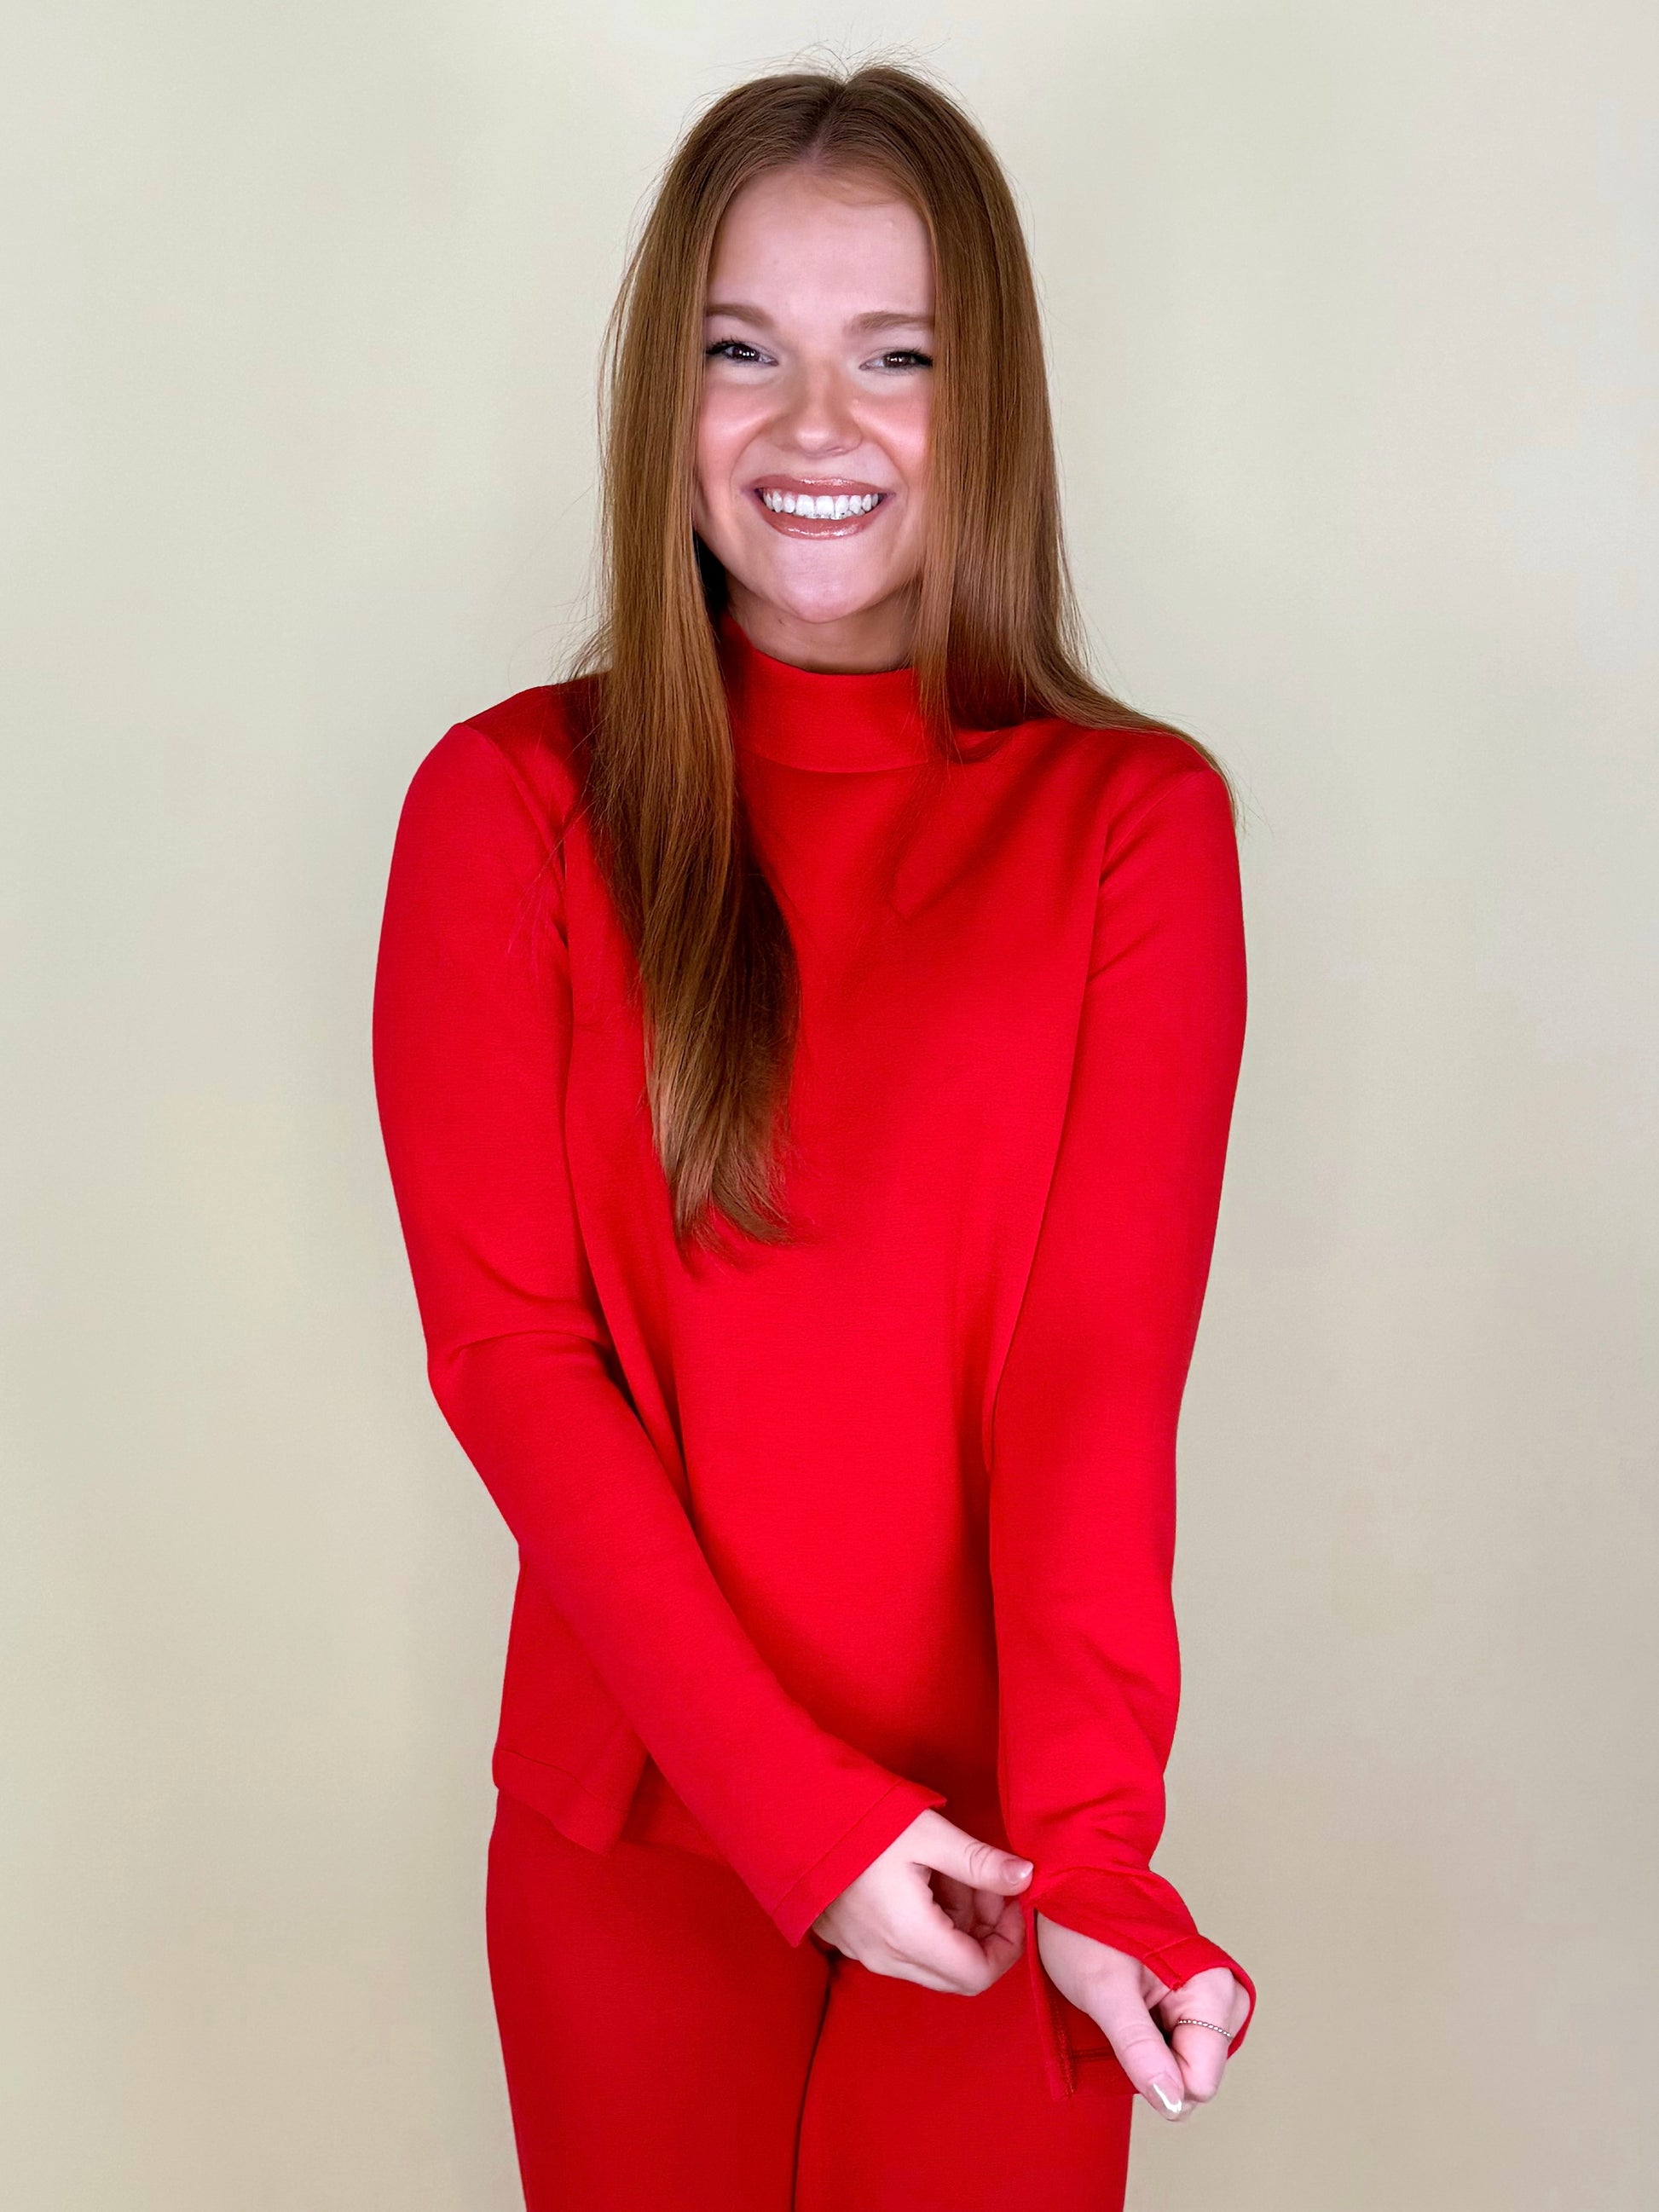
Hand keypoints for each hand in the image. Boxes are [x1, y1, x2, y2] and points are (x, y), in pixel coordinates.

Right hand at [811, 1810, 1032, 1992]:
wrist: (792, 1816)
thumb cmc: (862, 1821)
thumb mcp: (929, 1834)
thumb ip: (981, 1862)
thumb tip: (1026, 1877)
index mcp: (910, 1937)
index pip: (979, 1974)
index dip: (1008, 1944)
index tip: (1010, 1901)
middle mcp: (886, 1958)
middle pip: (957, 1974)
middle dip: (983, 1934)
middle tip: (986, 1885)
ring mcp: (864, 1954)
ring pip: (931, 1962)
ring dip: (955, 1927)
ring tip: (952, 1872)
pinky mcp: (850, 1942)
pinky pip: (903, 1951)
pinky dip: (927, 1925)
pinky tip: (922, 1880)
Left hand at [1036, 1914, 1245, 2121]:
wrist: (1075, 1881)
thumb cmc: (1084, 1923)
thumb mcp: (1103, 1989)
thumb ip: (1139, 2048)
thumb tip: (1173, 2102)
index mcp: (1210, 1986)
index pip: (1199, 2081)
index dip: (1156, 2075)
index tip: (1123, 2037)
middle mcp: (1222, 1992)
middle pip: (1197, 2076)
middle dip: (1155, 2063)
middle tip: (1120, 2017)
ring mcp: (1209, 1998)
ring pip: (1187, 2066)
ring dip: (1152, 2052)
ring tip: (1124, 2006)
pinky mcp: (1193, 2000)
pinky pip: (1179, 2048)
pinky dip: (1152, 2041)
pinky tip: (1132, 2009)